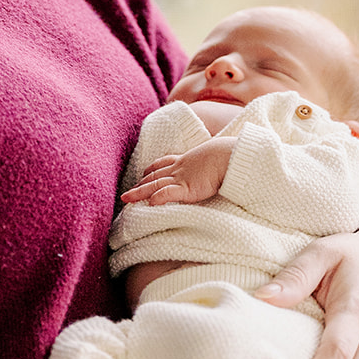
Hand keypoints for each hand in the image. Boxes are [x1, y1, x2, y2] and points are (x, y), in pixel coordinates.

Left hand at [120, 136, 235, 205]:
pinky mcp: (188, 188)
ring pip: (154, 185)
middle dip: (139, 184)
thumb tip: (212, 168)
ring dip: (139, 192)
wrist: (232, 155)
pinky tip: (150, 203)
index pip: (162, 165)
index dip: (151, 171)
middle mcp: (179, 169)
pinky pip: (168, 192)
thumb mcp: (213, 158)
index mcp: (185, 160)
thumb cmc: (227, 156)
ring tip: (126, 199)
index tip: (142, 175)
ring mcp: (182, 178)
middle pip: (154, 176)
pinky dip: (158, 197)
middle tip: (126, 193)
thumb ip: (208, 164)